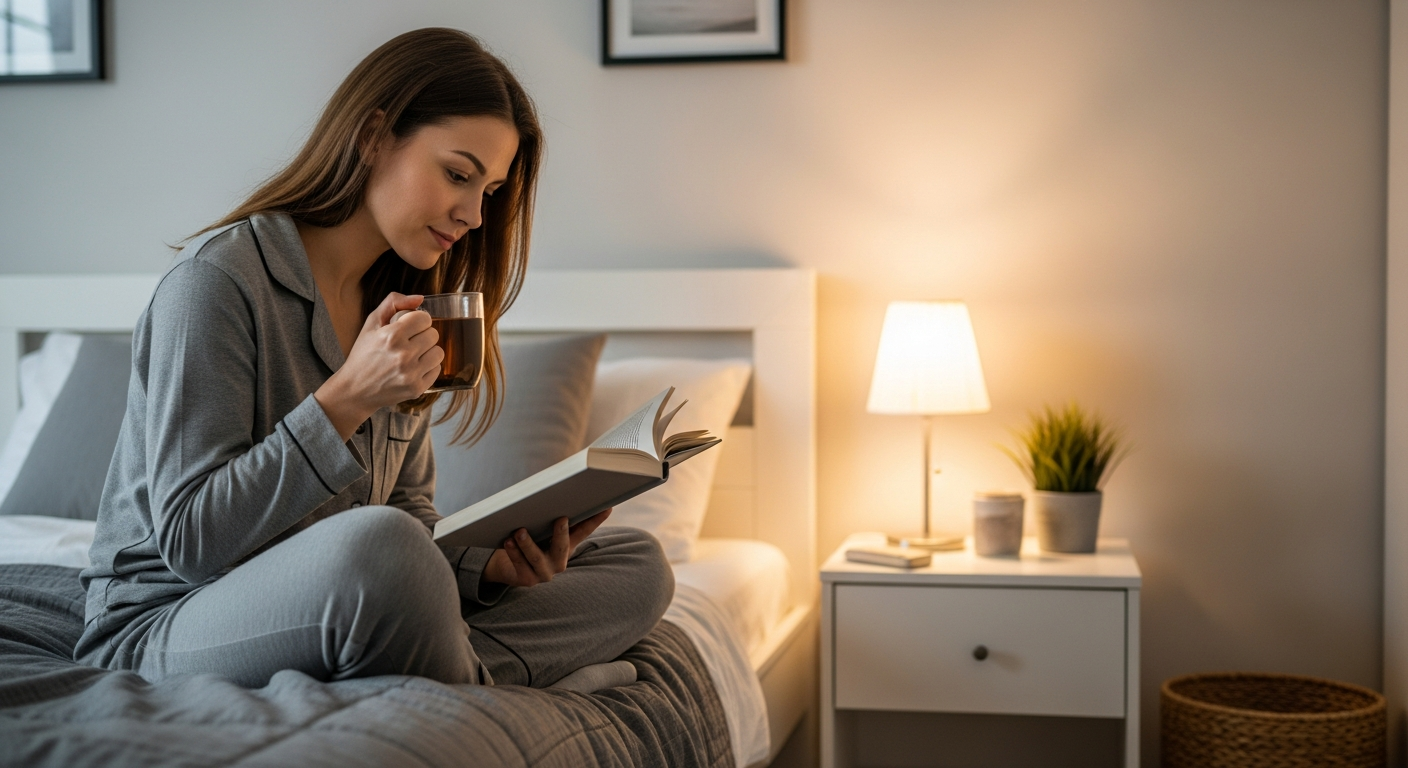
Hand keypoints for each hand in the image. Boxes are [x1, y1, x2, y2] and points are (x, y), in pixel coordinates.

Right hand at [315, 292, 443, 438]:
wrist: (355, 390)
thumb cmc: (363, 355)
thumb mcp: (371, 323)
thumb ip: (393, 303)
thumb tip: (420, 298)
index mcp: (391, 336)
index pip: (424, 318)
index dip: (417, 321)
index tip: (409, 327)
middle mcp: (403, 355)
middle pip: (433, 334)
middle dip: (423, 335)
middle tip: (410, 342)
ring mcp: (411, 374)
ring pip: (439, 352)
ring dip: (428, 351)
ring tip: (413, 355)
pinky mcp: (416, 389)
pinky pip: (437, 369)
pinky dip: (428, 367)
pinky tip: (414, 368)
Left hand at [483, 510, 611, 587]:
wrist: (509, 568)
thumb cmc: (530, 544)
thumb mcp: (545, 532)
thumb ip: (556, 520)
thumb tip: (563, 494)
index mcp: (567, 547)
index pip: (584, 531)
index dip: (596, 520)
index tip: (606, 507)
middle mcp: (559, 562)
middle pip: (563, 547)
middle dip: (561, 533)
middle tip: (561, 518)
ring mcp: (543, 573)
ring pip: (536, 558)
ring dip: (528, 544)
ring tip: (520, 531)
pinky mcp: (526, 580)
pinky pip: (520, 565)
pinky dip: (514, 552)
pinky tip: (508, 541)